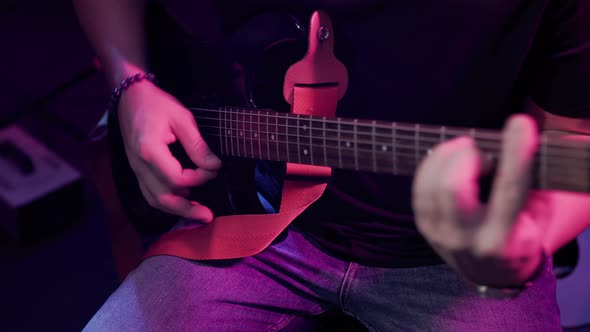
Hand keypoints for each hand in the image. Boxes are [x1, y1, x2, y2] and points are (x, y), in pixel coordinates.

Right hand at [117, 80, 221, 222]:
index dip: (198, 178)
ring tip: (198, 215)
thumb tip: (214, 166)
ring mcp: (136, 170)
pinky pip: (149, 194)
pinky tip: (182, 203)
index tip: (213, 169)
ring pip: (154, 200)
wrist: (129, 97)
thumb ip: (197, 145)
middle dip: (187, 210)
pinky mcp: (137, 170)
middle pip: (163, 197)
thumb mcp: (182, 118)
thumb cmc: (156, 104)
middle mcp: (139, 165)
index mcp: (149, 150)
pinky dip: (166, 203)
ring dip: (177, 210)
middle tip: (208, 216)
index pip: (176, 178)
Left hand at [412, 114, 545, 286]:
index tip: (519, 124)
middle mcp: (467, 239)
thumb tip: (515, 137)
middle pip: (453, 187)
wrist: (491, 275)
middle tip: (478, 149)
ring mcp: (440, 234)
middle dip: (465, 156)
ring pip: (430, 185)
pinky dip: (432, 165)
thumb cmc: (520, 236)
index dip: (514, 153)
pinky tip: (447, 159)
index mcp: (503, 238)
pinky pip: (419, 187)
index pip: (509, 190)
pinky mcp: (424, 226)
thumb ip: (528, 181)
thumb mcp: (536, 214)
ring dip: (446, 156)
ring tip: (464, 150)